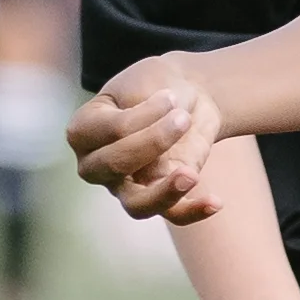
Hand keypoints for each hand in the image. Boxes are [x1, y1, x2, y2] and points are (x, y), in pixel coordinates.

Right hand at [68, 55, 224, 222]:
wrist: (183, 97)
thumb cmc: (154, 86)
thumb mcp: (146, 84)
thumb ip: (144, 116)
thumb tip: (162, 161)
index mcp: (84, 130)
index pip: (107, 131)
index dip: (142, 115)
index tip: (169, 96)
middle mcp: (97, 164)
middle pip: (114, 167)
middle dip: (153, 141)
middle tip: (183, 118)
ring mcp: (126, 185)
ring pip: (136, 205)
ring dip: (164, 192)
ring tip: (190, 174)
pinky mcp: (160, 194)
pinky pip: (173, 214)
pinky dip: (194, 211)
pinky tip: (216, 201)